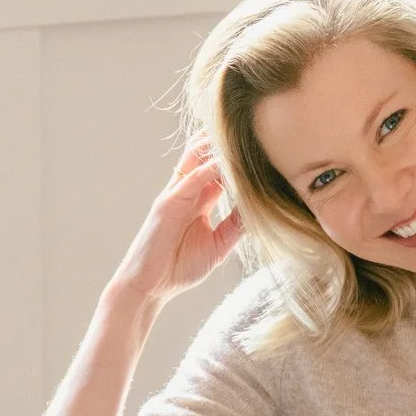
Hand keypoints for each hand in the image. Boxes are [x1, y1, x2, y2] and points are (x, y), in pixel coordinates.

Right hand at [111, 138, 244, 306]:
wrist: (151, 286)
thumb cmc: (180, 267)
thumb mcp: (219, 244)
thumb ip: (236, 225)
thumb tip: (259, 211)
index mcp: (200, 201)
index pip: (221, 172)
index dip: (239, 161)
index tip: (264, 151)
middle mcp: (188, 192)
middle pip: (207, 157)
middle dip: (226, 144)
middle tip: (253, 129)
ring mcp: (176, 195)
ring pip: (197, 160)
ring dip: (217, 147)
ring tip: (241, 133)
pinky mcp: (167, 203)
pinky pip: (189, 179)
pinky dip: (206, 168)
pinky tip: (224, 161)